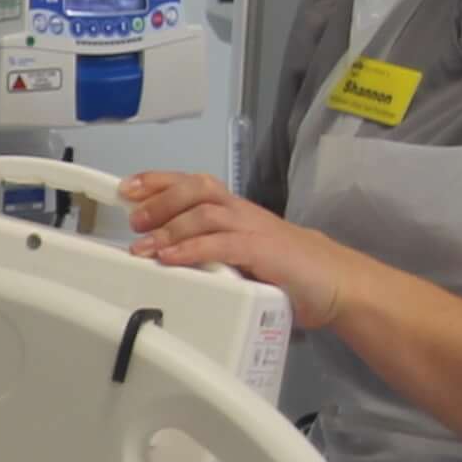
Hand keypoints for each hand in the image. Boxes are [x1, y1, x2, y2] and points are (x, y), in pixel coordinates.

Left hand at [119, 171, 357, 332]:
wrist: (334, 280)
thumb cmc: (284, 267)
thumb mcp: (238, 252)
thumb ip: (207, 248)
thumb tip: (160, 254)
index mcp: (233, 209)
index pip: (191, 183)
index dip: (157, 181)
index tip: (127, 187)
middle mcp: (240, 212)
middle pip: (195, 189)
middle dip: (159, 199)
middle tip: (133, 218)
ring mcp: (253, 229)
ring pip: (205, 213)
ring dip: (169, 228)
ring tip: (143, 246)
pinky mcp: (263, 252)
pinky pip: (222, 245)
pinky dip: (192, 250)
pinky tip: (171, 259)